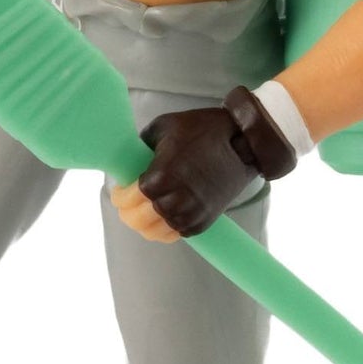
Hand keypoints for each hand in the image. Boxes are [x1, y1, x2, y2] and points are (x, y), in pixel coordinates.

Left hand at [112, 87, 298, 240]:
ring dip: (144, 223)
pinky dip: (163, 230)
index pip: (126, 200)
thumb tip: (128, 159)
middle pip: (137, 221)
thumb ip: (141, 146)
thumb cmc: (202, 130)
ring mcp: (189, 214)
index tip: (119, 190)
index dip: (119, 196)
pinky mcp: (203, 221)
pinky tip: (161, 218)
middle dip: (128, 211)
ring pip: (153, 233)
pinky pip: (174, 235)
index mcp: (160, 177)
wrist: (243, 143)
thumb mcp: (164, 128)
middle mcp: (174, 200)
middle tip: (127, 203)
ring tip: (143, 212)